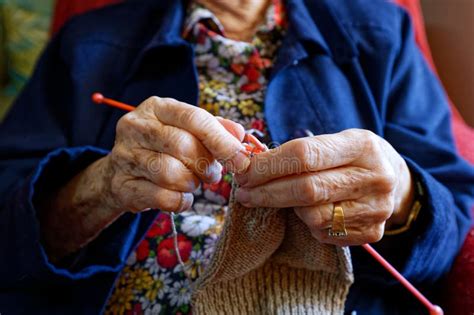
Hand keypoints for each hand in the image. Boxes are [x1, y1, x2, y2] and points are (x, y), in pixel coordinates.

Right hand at [40, 97, 248, 257]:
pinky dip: (181, 201)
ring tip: (193, 182)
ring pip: (171, 174)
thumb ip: (215, 129)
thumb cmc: (162, 147)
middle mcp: (135, 127)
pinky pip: (162, 198)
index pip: (194, 118)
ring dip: (192, 183)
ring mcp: (124, 156)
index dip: (221, 140)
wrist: (120, 171)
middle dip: (206, 165)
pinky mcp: (121, 185)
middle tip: (213, 174)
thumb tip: (240, 134)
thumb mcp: (187, 130)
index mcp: (156, 107)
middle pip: (182, 146)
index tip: (240, 158)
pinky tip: (182, 196)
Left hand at [234, 129, 413, 245]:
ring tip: (282, 197)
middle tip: (243, 192)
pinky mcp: (372, 232)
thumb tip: (250, 165)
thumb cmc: (352, 157)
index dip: (268, 165)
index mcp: (362, 146)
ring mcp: (375, 208)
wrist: (394, 180)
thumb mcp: (334, 142)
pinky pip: (324, 233)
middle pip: (306, 189)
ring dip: (287, 207)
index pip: (304, 155)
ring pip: (313, 216)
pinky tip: (307, 211)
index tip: (243, 170)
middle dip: (266, 192)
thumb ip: (297, 152)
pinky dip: (307, 223)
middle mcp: (374, 177)